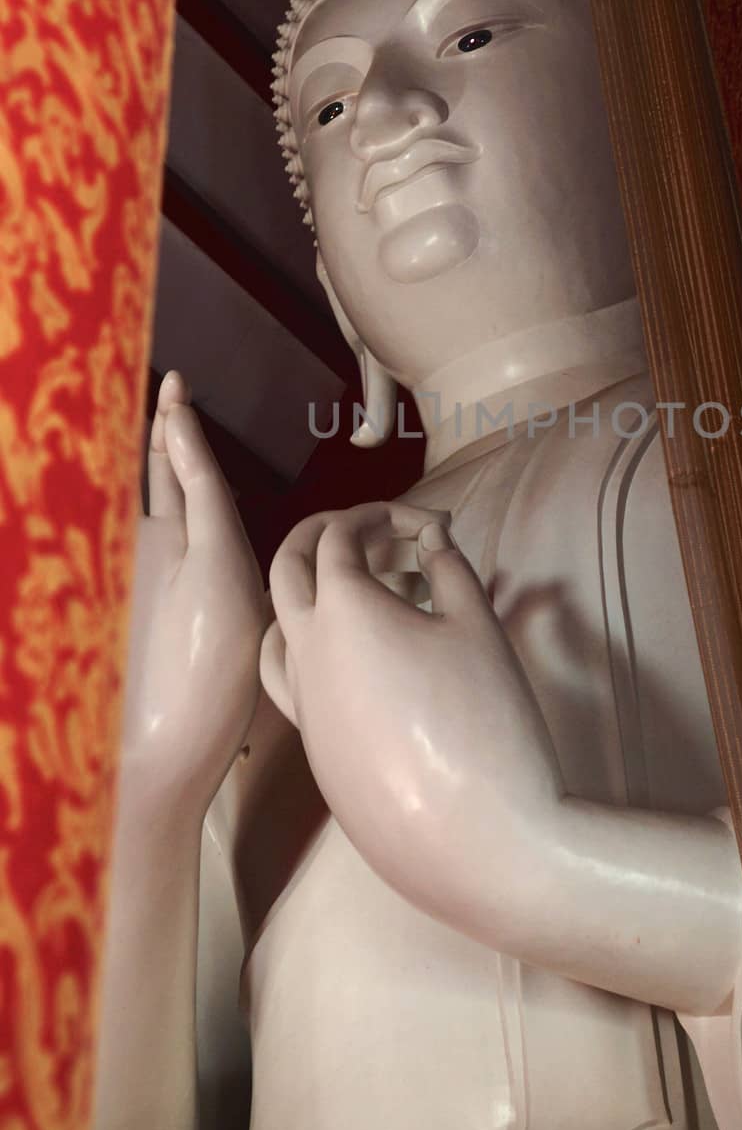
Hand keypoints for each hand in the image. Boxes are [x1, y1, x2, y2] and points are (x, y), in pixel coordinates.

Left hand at [122, 371, 266, 821]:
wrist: (166, 750)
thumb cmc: (203, 669)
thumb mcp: (219, 567)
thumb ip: (198, 495)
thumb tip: (175, 431)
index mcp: (167, 534)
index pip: (171, 459)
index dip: (175, 419)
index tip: (175, 380)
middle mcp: (143, 550)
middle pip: (150, 480)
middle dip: (155, 438)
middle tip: (159, 395)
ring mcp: (136, 581)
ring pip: (139, 510)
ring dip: (144, 471)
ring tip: (154, 436)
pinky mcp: (135, 614)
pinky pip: (138, 546)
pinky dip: (143, 516)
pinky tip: (145, 511)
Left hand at [264, 505, 563, 930]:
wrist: (476, 835)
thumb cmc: (484, 717)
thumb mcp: (477, 624)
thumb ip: (448, 566)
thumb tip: (432, 537)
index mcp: (341, 609)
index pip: (339, 536)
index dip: (382, 514)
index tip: (428, 521)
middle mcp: (303, 651)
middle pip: (287, 568)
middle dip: (325, 535)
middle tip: (377, 530)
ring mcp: (300, 704)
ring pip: (278, 627)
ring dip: (313, 593)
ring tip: (371, 593)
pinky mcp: (313, 749)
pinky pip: (292, 679)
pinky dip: (316, 647)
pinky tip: (363, 658)